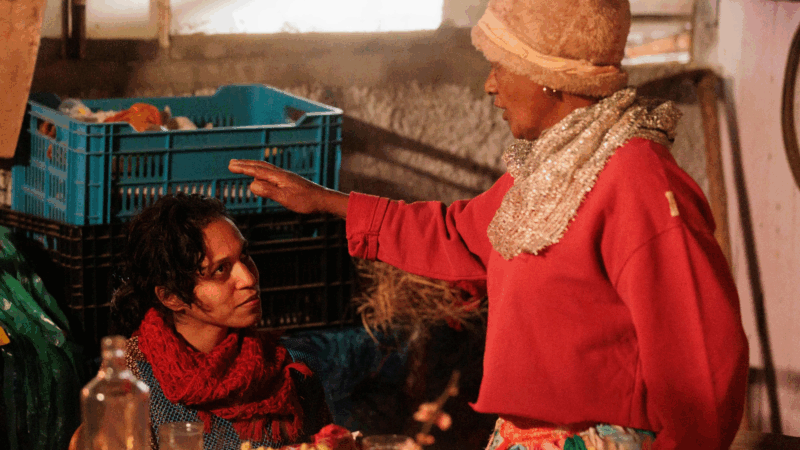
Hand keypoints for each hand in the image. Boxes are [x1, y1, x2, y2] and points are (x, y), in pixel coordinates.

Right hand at [228, 159, 348, 216]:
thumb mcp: (285, 198)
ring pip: (266, 169)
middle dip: (245, 164)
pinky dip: (262, 173)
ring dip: (253, 167)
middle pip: (260, 166)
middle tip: (232, 163)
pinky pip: (272, 174)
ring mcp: (287, 177)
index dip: (243, 168)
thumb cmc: (307, 201)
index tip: (230, 165)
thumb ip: (268, 191)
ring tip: (244, 167)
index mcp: (279, 177)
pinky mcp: (290, 182)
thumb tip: (251, 184)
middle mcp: (282, 174)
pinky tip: (263, 178)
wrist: (324, 200)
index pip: (257, 170)